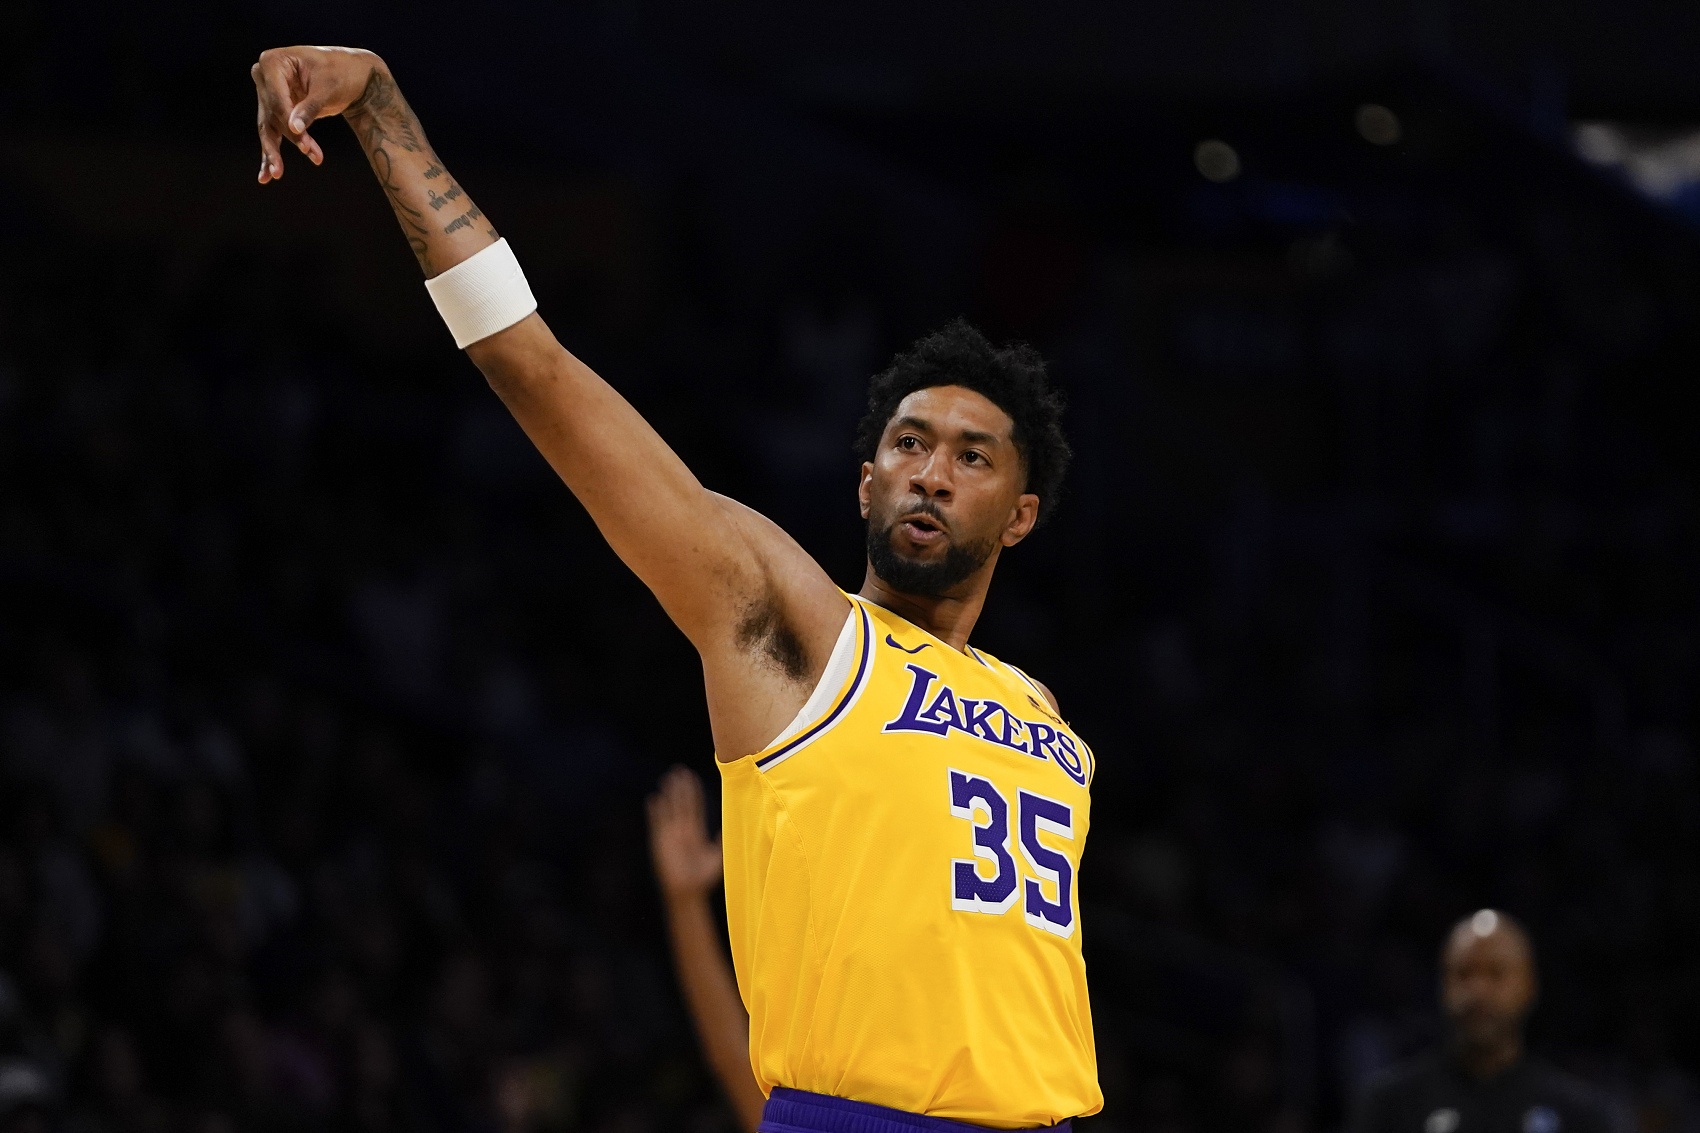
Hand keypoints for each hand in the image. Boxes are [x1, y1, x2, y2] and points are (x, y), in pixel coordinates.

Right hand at [252, 45, 386, 183]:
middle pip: (271, 115)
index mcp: (273, 62)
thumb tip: (294, 130)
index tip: (303, 145)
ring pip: (269, 128)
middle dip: (286, 142)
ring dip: (275, 153)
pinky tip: (267, 175)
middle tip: (284, 169)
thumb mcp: (328, 89)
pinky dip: (272, 153)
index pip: (277, 99)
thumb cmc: (341, 73)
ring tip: (276, 174)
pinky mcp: (276, 109)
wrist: (351, 73)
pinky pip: (272, 132)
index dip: (289, 123)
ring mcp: (268, 93)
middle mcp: (264, 76)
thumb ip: (309, 109)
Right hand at [646, 766, 723, 902]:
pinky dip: (656, 812)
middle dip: (681, 788)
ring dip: (669, 795)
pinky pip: (657, 823)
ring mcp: (671, 834)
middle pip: (681, 804)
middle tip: (680, 770)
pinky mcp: (661, 841)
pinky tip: (654, 799)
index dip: (693, 793)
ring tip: (668, 779)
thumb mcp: (716, 857)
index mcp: (695, 832)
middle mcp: (682, 830)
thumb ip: (722, 842)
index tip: (692, 778)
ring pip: (670, 809)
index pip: (694, 807)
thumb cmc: (702, 877)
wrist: (688, 890)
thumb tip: (733, 829)